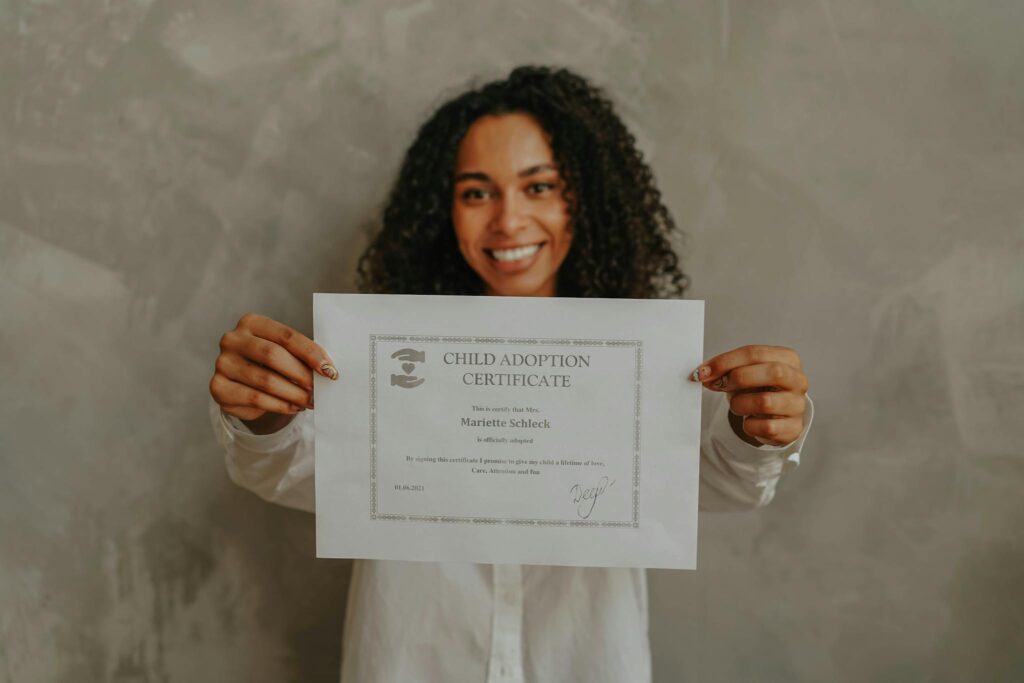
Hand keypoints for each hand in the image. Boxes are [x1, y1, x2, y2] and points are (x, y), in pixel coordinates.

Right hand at [209, 313, 337, 424]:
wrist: (241, 385)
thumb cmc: (269, 364)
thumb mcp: (283, 353)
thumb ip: (300, 355)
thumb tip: (328, 370)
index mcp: (251, 322)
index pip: (286, 336)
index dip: (310, 353)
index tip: (330, 370)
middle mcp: (232, 339)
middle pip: (273, 355)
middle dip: (301, 374)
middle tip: (319, 390)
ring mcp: (222, 363)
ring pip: (266, 380)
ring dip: (293, 393)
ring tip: (310, 401)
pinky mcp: (218, 387)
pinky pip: (255, 398)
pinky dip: (280, 405)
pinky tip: (294, 407)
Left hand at [690, 345, 807, 446]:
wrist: (774, 415)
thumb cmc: (758, 388)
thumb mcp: (744, 372)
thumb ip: (726, 369)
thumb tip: (703, 373)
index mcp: (787, 358)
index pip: (755, 353)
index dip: (725, 362)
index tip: (702, 372)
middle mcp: (798, 380)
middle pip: (773, 372)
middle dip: (739, 378)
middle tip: (721, 386)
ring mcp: (798, 405)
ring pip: (766, 402)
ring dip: (740, 404)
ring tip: (737, 405)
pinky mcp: (794, 428)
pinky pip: (766, 427)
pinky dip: (750, 425)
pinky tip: (750, 421)